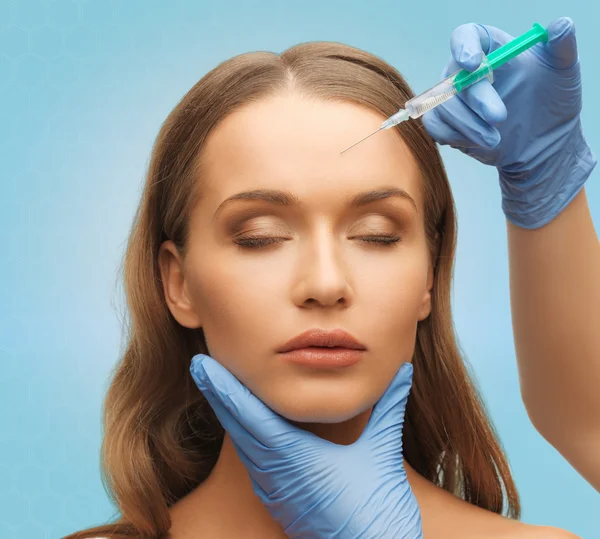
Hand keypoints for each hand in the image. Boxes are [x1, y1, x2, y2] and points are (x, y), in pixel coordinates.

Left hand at [190, 354, 422, 538]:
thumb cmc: (377, 509)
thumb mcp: (383, 451)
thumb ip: (389, 406)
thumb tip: (402, 369)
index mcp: (296, 458)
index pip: (251, 416)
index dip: (226, 389)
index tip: (204, 367)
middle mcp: (278, 474)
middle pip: (238, 428)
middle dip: (218, 394)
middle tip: (200, 366)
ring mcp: (275, 492)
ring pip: (243, 447)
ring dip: (228, 415)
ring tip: (216, 388)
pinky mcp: (279, 504)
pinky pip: (253, 465)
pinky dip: (242, 439)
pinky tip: (241, 427)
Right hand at [422, 17, 596, 228]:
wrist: (542, 144)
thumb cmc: (552, 102)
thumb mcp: (564, 72)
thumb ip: (563, 47)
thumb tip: (561, 25)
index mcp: (491, 49)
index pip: (467, 36)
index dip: (464, 46)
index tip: (473, 64)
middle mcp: (466, 71)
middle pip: (454, 77)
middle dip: (477, 100)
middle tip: (500, 118)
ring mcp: (453, 98)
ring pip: (443, 106)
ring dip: (468, 125)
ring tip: (495, 140)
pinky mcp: (446, 123)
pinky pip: (435, 126)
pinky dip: (455, 136)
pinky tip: (479, 143)